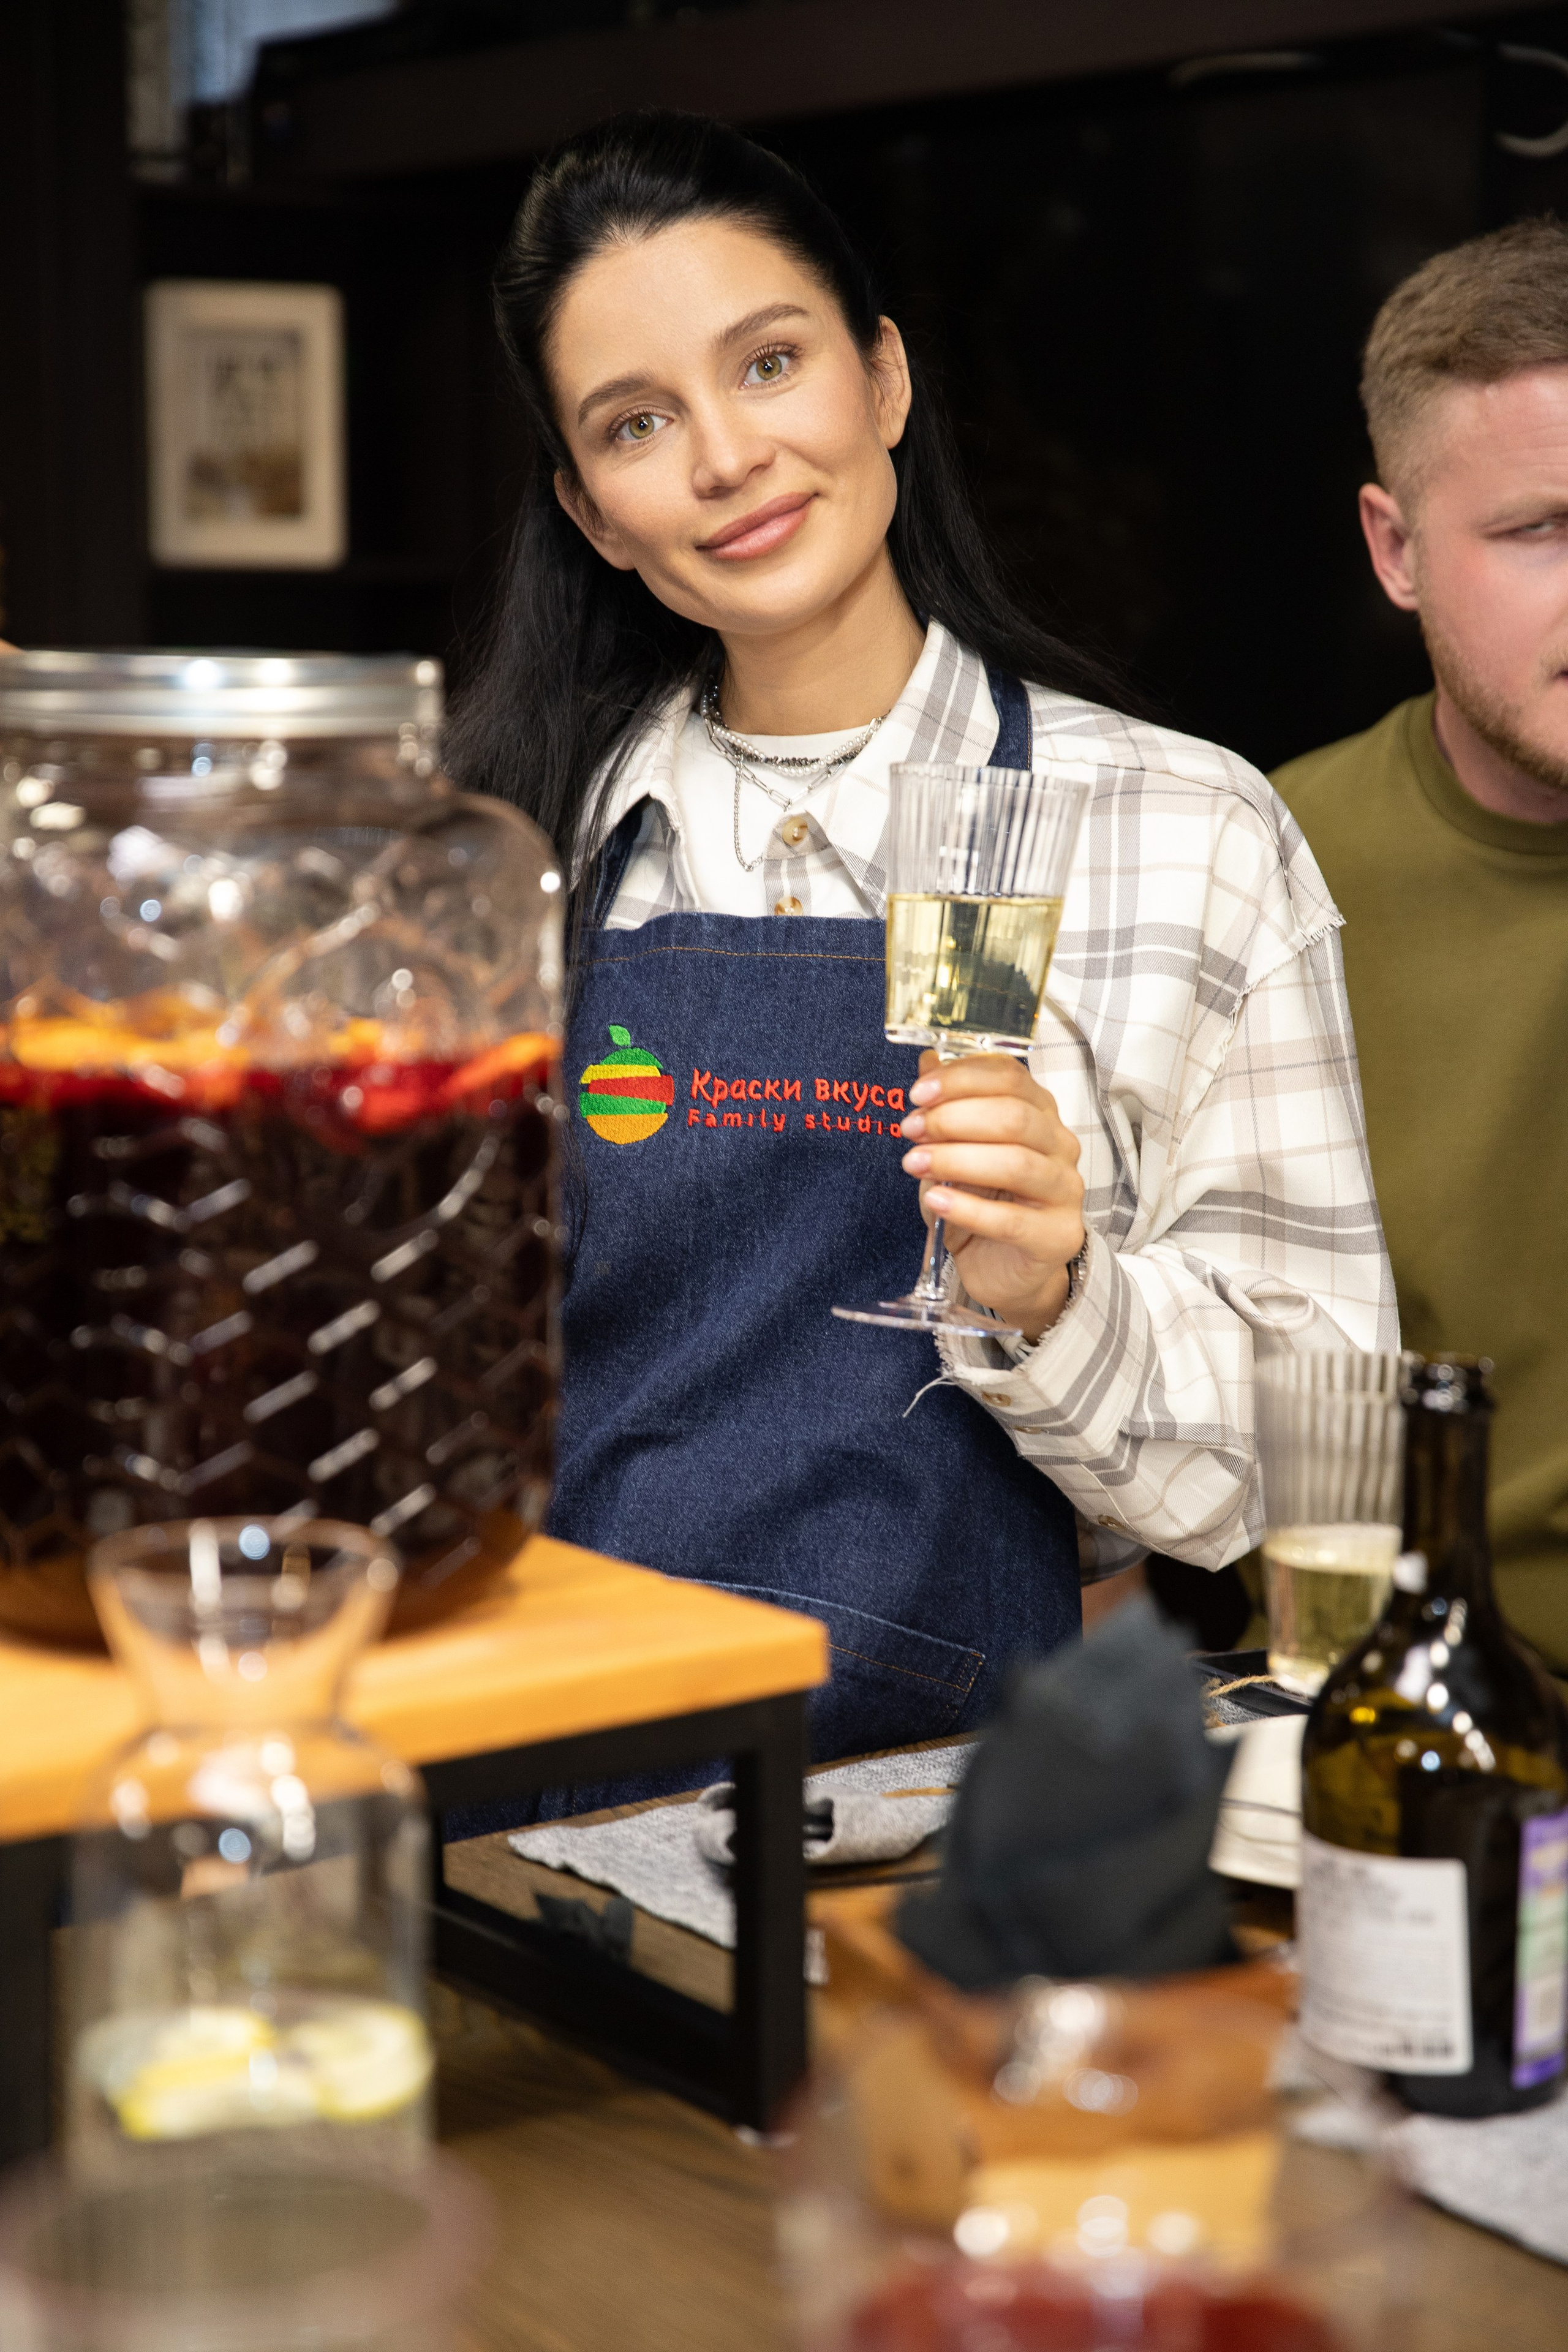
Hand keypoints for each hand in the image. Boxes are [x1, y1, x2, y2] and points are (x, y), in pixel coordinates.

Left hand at [898, 1050, 1084, 1340]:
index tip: (918, 1094)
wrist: (1002, 1268)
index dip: (961, 1079)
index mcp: (1040, 1113)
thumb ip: (948, 1106)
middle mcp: (1060, 1146)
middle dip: (954, 1119)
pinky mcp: (1057, 1236)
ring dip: (957, 1159)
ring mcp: (1065, 1192)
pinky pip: (1011, 1219)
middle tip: (911, 1130)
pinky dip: (968, 1208)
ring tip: (915, 1163)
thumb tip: (928, 1060)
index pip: (1010, 1077)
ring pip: (1016, 1163)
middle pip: (1015, 1117)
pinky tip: (935, 1201)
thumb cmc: (982, 1201)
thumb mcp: (957, 1149)